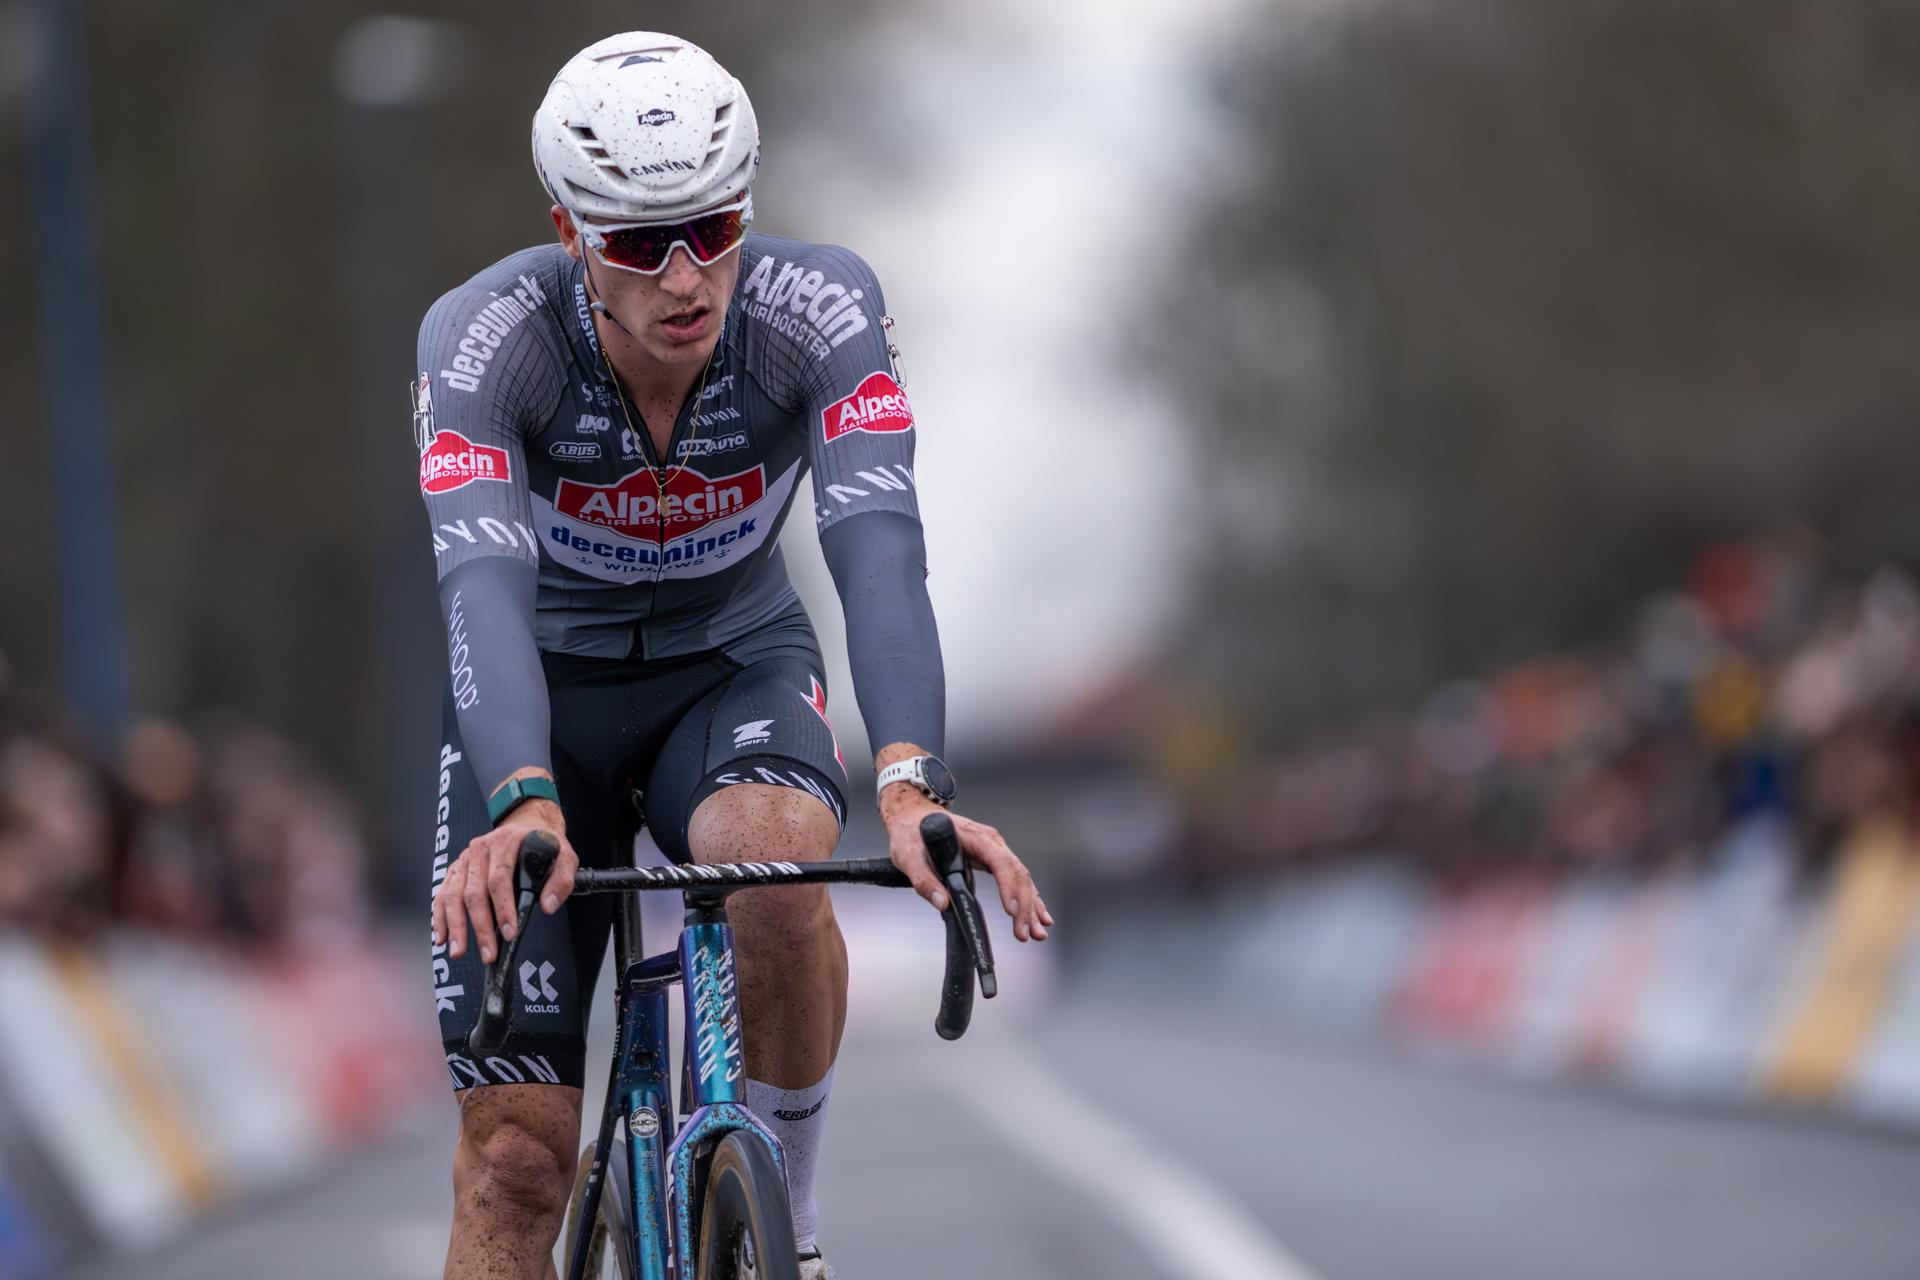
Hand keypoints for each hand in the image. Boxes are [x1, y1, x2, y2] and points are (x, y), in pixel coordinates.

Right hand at [431, 798, 578, 963]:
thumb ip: (562, 880)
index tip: (510, 932)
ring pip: (452, 895)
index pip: (499, 879)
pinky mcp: (455, 869)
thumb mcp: (564, 855)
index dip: (503, 908)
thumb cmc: (543, 844)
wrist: (527, 824)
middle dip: (480, 927)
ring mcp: (464, 859)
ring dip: (455, 926)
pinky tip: (441, 937)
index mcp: (505, 842)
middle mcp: (479, 849)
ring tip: (459, 951)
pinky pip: (442, 894)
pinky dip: (439, 917)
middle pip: (473, 892)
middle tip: (488, 952)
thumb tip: (548, 906)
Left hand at [880, 787, 1053, 941]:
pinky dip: (1030, 899)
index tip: (1011, 911)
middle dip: (1025, 906)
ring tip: (1037, 933)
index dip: (1008, 887)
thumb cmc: (913, 832)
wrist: (915, 817)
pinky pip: (1017, 880)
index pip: (1000, 862)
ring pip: (1022, 879)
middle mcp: (991, 843)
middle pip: (1017, 874)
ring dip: (1032, 907)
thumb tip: (942, 903)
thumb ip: (923, 879)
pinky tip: (1040, 917)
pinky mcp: (994, 861)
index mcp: (975, 837)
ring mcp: (995, 851)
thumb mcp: (908, 855)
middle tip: (1024, 934)